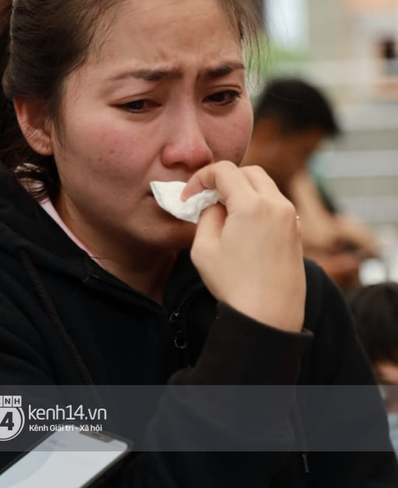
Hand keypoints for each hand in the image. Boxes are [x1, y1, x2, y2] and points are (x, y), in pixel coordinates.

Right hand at [182, 161, 305, 332]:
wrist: (268, 316)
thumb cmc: (234, 286)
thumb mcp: (204, 249)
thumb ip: (207, 216)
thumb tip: (214, 205)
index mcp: (252, 205)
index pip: (225, 171)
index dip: (201, 178)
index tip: (190, 196)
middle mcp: (277, 205)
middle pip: (249, 172)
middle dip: (226, 180)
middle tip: (208, 199)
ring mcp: (291, 218)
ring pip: (266, 188)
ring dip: (244, 192)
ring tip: (225, 216)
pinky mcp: (296, 233)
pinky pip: (276, 207)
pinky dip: (259, 207)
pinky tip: (244, 230)